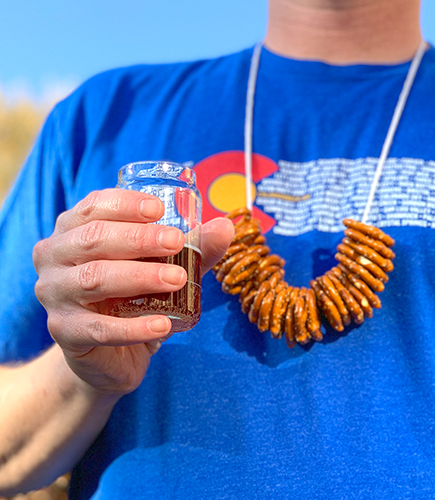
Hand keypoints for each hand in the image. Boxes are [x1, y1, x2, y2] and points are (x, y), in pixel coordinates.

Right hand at [33, 189, 233, 397]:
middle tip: (176, 243)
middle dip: (139, 238)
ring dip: (140, 277)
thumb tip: (226, 227)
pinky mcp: (65, 332)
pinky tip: (163, 326)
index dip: (125, 204)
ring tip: (177, 280)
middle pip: (93, 239)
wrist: (108, 351)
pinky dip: (134, 327)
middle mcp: (55, 257)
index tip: (160, 209)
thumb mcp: (161, 267)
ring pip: (94, 279)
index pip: (94, 206)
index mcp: (74, 231)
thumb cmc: (133, 297)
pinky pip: (99, 328)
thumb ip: (192, 249)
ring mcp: (55, 295)